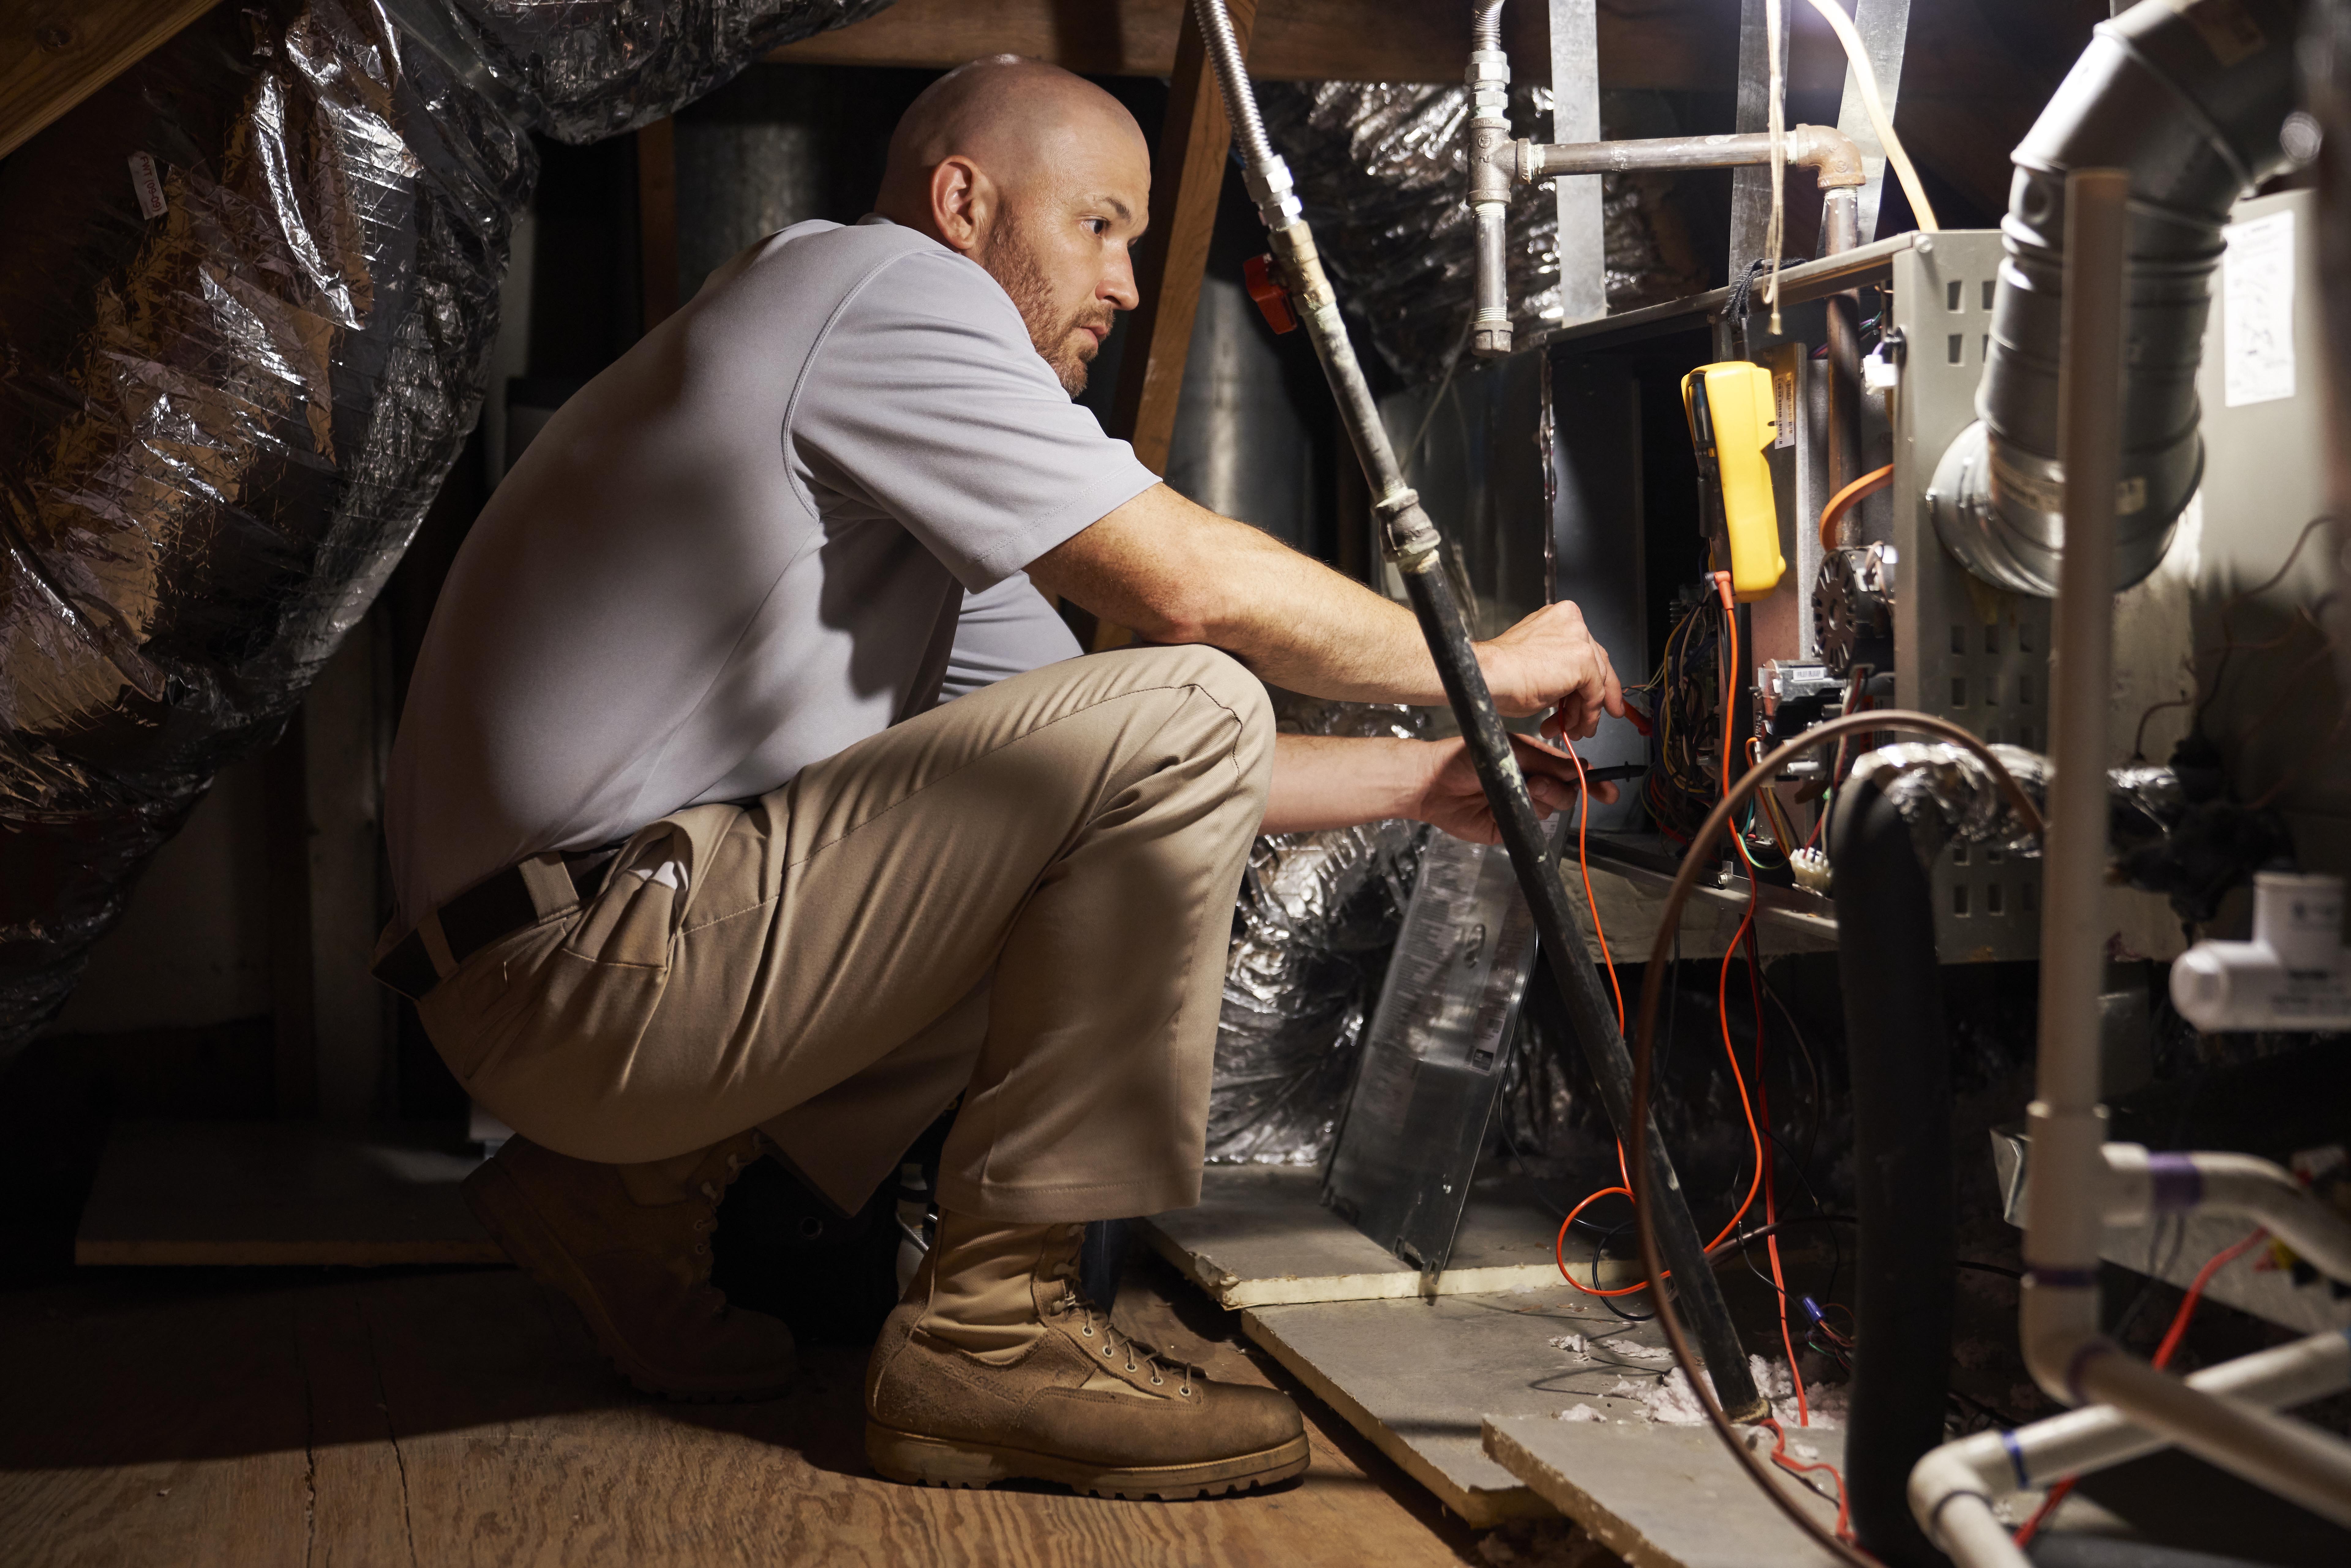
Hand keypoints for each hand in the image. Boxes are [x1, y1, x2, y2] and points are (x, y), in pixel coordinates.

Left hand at [1413, 733, 1617, 844]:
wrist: (1432, 781)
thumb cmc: (1465, 757)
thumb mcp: (1512, 750)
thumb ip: (1547, 760)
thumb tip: (1579, 768)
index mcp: (1536, 762)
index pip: (1571, 773)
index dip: (1591, 783)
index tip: (1607, 791)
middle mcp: (1531, 785)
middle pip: (1565, 794)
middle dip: (1558, 790)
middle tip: (1537, 782)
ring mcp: (1520, 807)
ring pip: (1549, 811)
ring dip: (1539, 801)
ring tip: (1517, 790)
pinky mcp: (1508, 828)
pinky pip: (1528, 828)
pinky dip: (1522, 818)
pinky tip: (1505, 808)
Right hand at [1474, 600, 1625, 737]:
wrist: (1490, 676)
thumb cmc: (1502, 672)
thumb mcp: (1540, 667)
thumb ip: (1561, 672)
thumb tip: (1576, 695)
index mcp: (1560, 617)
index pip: (1587, 649)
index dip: (1597, 678)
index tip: (1602, 698)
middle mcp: (1573, 622)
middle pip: (1597, 664)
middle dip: (1593, 699)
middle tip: (1588, 721)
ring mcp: (1579, 638)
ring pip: (1597, 681)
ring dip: (1583, 712)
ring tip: (1569, 729)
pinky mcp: (1583, 659)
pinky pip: (1594, 693)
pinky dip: (1587, 714)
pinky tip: (1572, 726)